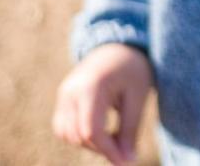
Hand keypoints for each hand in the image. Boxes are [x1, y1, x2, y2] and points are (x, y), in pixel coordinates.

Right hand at [52, 43, 152, 164]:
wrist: (118, 45)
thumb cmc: (132, 68)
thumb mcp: (138, 96)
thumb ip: (131, 129)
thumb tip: (128, 161)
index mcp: (92, 86)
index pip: (92, 130)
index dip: (109, 151)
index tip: (127, 162)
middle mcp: (70, 91)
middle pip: (78, 136)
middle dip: (102, 148)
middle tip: (126, 147)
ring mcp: (63, 94)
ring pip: (67, 135)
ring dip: (89, 143)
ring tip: (115, 136)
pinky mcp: (62, 97)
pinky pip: (62, 127)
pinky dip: (78, 135)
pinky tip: (101, 130)